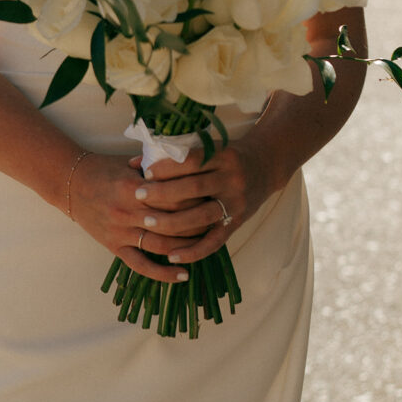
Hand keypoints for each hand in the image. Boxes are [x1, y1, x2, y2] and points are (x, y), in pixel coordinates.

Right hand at [67, 152, 202, 283]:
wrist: (70, 183)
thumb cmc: (102, 169)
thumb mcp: (129, 162)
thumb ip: (156, 166)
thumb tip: (186, 163)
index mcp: (134, 187)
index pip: (173, 196)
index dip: (194, 198)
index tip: (212, 197)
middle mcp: (128, 212)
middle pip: (171, 221)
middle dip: (196, 222)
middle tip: (216, 221)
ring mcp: (120, 232)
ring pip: (161, 244)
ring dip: (186, 248)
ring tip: (206, 247)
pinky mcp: (114, 247)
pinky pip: (141, 265)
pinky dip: (163, 273)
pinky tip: (182, 275)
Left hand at [127, 138, 289, 265]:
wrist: (267, 165)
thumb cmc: (228, 155)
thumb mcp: (210, 146)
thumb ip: (177, 154)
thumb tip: (134, 163)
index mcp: (223, 156)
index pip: (191, 161)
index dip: (167, 167)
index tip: (145, 173)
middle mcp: (231, 179)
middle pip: (193, 188)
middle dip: (163, 193)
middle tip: (138, 195)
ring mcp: (236, 203)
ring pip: (201, 216)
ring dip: (172, 222)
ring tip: (147, 223)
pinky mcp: (237, 223)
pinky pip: (214, 241)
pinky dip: (193, 251)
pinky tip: (172, 255)